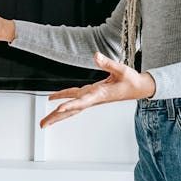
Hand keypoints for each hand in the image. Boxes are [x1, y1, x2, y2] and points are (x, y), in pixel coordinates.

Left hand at [40, 53, 156, 127]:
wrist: (139, 88)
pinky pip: (75, 100)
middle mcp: (93, 99)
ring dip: (58, 115)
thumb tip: (95, 55)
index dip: (70, 105)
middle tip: (42, 124)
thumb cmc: (131, 80)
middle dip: (56, 117)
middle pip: (72, 110)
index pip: (82, 101)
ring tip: (44, 122)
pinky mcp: (92, 95)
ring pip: (71, 108)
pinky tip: (55, 102)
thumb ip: (107, 63)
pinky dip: (64, 101)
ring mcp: (92, 98)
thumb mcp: (121, 70)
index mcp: (100, 94)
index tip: (58, 109)